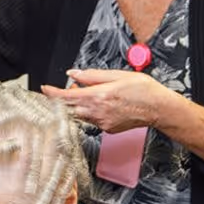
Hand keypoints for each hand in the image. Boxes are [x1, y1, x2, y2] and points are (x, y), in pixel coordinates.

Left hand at [41, 68, 171, 132]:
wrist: (159, 108)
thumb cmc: (142, 90)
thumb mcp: (117, 75)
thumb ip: (92, 76)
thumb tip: (73, 74)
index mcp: (98, 96)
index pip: (67, 96)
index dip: (52, 93)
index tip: (44, 89)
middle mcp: (98, 112)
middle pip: (69, 108)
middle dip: (63, 99)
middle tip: (67, 89)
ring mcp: (102, 123)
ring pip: (80, 114)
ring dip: (78, 105)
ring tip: (92, 94)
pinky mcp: (107, 129)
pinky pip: (92, 120)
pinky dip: (90, 112)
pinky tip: (102, 104)